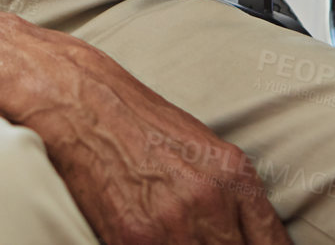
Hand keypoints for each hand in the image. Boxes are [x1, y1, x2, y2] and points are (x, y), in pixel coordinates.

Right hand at [19, 32, 291, 244]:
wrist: (82, 103)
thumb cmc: (139, 123)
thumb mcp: (203, 152)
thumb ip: (234, 198)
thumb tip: (252, 238)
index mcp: (234, 175)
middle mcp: (210, 200)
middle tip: (207, 242)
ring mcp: (173, 222)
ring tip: (178, 238)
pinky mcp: (135, 237)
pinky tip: (154, 241)